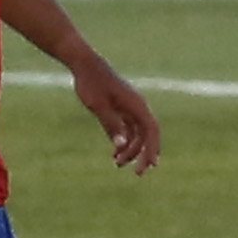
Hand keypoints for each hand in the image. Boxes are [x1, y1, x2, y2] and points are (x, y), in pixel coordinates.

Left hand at [73, 55, 160, 170]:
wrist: (85, 64)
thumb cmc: (91, 83)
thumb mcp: (98, 106)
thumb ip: (111, 124)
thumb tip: (121, 145)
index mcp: (136, 105)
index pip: (151, 130)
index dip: (153, 149)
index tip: (149, 165)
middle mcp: (137, 107)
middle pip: (147, 135)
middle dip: (144, 154)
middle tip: (138, 173)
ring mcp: (129, 108)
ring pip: (137, 134)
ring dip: (131, 150)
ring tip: (117, 164)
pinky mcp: (120, 108)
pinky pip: (128, 129)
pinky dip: (124, 142)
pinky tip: (114, 153)